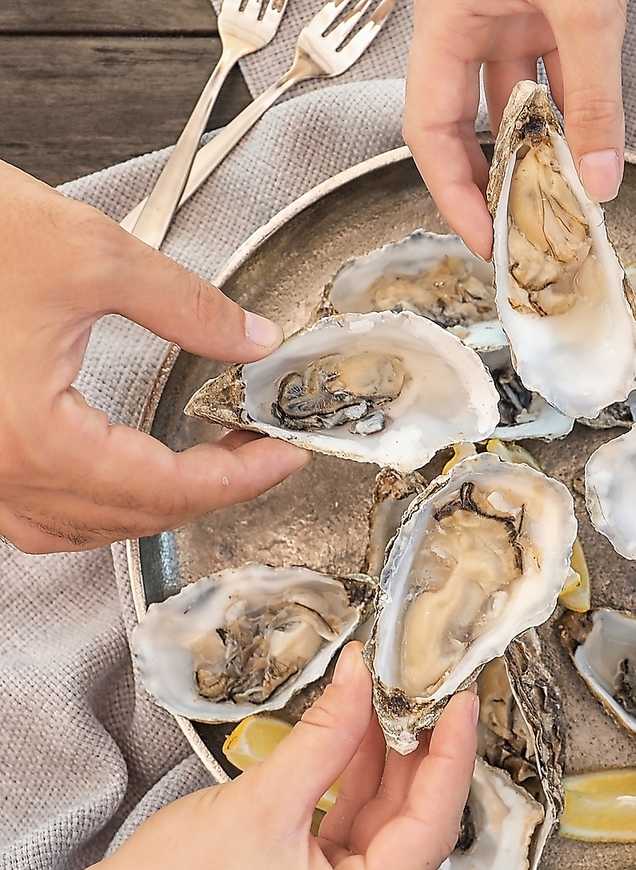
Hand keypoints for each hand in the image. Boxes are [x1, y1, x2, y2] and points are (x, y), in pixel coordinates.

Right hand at [0, 161, 310, 553]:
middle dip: (211, 491)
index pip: (170, 487)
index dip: (243, 477)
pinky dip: (91, 509)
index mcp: (33, 437)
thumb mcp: (89, 254)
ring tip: (205, 471)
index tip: (284, 457)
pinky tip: (118, 481)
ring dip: (152, 509)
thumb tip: (249, 338)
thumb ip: (185, 306)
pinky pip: (34, 517)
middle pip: (134, 516)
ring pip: (81, 530)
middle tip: (259, 454)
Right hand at [0, 643, 478, 869]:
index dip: (452, 756)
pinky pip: (351, 839)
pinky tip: (355, 738)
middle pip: (410, 829)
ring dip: (382, 764)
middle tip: (424, 691)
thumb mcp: (262, 800)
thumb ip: (327, 733)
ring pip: (380, 830)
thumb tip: (363, 678)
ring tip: (383, 702)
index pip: (432, 828)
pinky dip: (353, 788)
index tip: (462, 702)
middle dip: (417, 754)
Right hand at [404, 0, 627, 258]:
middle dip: (493, 183)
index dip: (454, 195)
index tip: (485, 238)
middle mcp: (468, 24)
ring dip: (539, 152)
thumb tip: (599, 176)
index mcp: (446, 21)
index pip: (431, 130)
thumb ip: (594, 93)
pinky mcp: (545, 8)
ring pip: (514, 103)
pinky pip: (552, 74)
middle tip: (518, 231)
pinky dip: (571, 114)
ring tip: (561, 199)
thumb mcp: (584, 9)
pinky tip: (588, 149)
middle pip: (463, 127)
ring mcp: (506, 15)